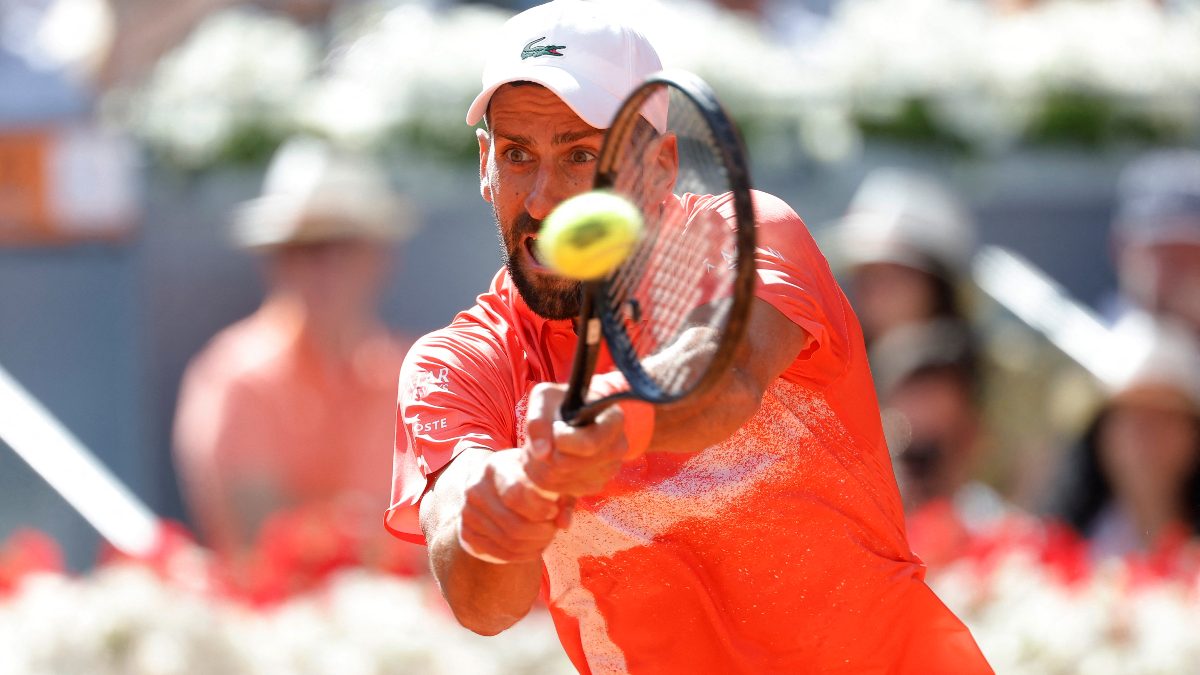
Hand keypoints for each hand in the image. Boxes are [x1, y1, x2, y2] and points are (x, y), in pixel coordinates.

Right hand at [458, 449, 563, 563]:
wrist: (495, 488)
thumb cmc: (529, 480)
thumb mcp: (546, 480)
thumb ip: (561, 498)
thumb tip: (564, 523)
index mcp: (496, 467)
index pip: (515, 495)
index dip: (539, 509)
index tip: (554, 511)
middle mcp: (476, 488)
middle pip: (514, 524)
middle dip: (541, 532)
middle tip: (553, 529)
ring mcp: (468, 512)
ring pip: (508, 542)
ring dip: (535, 545)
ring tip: (547, 537)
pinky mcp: (467, 533)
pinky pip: (500, 553)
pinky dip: (523, 555)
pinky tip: (535, 547)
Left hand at [522, 383, 628, 497]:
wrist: (574, 416)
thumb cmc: (561, 403)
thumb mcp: (545, 398)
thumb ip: (538, 420)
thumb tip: (542, 453)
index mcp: (613, 420)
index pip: (588, 444)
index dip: (562, 439)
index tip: (556, 426)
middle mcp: (617, 448)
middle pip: (567, 465)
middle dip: (545, 452)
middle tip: (545, 437)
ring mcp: (608, 470)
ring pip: (559, 480)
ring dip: (541, 465)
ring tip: (546, 446)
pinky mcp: (595, 485)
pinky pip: (560, 489)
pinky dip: (547, 477)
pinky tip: (552, 460)